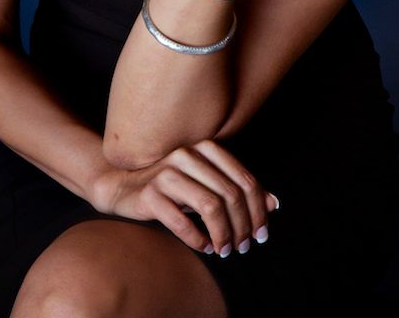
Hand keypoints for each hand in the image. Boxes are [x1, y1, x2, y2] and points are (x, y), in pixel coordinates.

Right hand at [90, 138, 279, 256]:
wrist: (125, 187)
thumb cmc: (173, 187)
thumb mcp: (208, 184)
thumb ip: (238, 189)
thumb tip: (273, 203)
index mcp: (206, 148)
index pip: (244, 180)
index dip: (258, 210)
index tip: (262, 233)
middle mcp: (188, 155)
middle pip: (230, 194)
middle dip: (242, 225)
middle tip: (244, 246)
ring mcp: (168, 173)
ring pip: (210, 205)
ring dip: (223, 233)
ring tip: (225, 249)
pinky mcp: (150, 194)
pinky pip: (181, 221)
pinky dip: (198, 238)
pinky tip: (204, 246)